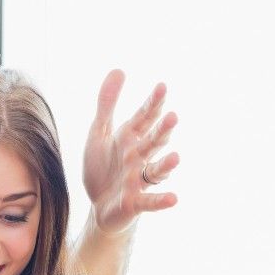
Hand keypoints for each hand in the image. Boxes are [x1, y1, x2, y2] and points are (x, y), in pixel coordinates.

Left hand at [82, 70, 180, 235]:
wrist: (99, 205)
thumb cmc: (103, 168)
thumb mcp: (99, 133)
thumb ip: (107, 104)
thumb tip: (119, 69)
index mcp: (130, 138)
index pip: (145, 118)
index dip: (152, 104)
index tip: (162, 87)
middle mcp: (139, 157)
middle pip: (153, 142)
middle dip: (162, 131)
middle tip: (172, 117)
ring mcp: (139, 180)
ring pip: (156, 171)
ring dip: (166, 165)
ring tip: (175, 158)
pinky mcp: (134, 202)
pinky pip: (149, 201)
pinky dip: (160, 201)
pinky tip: (174, 199)